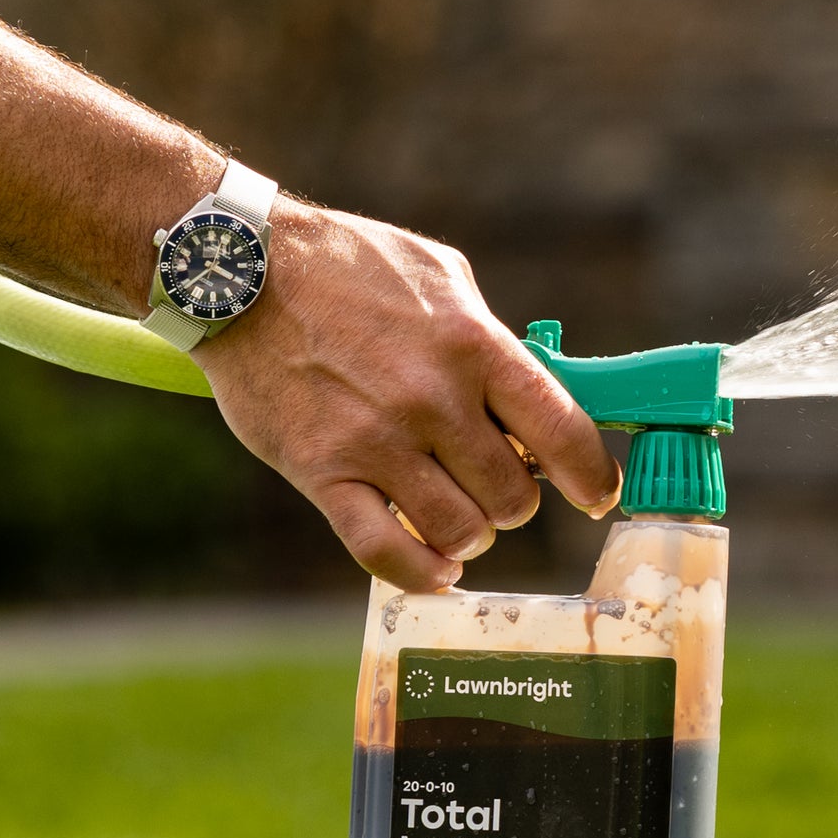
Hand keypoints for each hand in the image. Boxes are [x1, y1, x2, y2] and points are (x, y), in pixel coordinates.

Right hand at [197, 197, 622, 592]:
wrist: (242, 270)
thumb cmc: (348, 266)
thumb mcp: (441, 277)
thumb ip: (491, 340)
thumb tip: (532, 400)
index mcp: (474, 345)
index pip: (563, 433)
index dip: (591, 476)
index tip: (595, 493)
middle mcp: (433, 399)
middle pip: (513, 495)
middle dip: (514, 500)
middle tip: (493, 485)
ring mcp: (376, 441)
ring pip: (460, 529)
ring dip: (468, 532)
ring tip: (455, 514)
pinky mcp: (321, 471)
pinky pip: (384, 551)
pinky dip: (419, 572)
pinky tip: (435, 568)